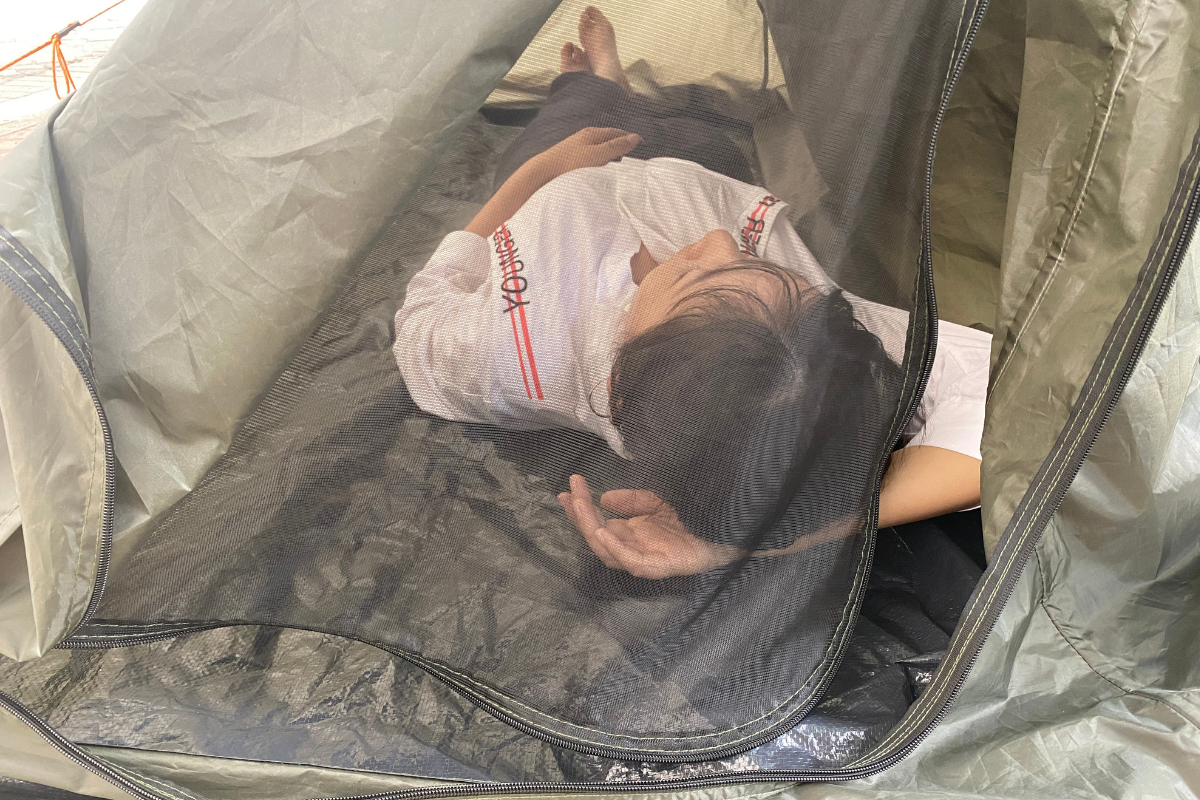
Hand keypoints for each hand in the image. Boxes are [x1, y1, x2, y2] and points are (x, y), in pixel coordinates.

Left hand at [531, 127, 641, 180]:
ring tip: (622, 165)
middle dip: (622, 145)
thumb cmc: (570, 163)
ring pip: (600, 149)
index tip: (642, 144)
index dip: (630, 138)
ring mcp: (578, 148)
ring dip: (611, 155)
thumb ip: (616, 147)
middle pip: (609, 140)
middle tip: (635, 155)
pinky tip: (603, 170)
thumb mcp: (597, 155)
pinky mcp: (572, 160)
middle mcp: (585, 138)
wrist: (542, 174)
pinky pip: (593, 158)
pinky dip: (602, 162)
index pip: (617, 132)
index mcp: (593, 133)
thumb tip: (635, 137)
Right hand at [558, 474, 740, 578]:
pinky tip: (604, 531)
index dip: (580, 508)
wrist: (721, 536)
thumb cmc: (688, 523)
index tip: (567, 488)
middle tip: (570, 493)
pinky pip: (630, 561)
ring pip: (606, 550)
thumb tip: (605, 498)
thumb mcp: (655, 503)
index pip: (595, 524)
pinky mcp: (657, 567)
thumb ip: (632, 499)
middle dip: (580, 515)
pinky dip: (615, 548)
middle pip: (595, 536)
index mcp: (626, 536)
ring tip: (580, 506)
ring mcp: (641, 559)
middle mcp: (629, 549)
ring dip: (590, 528)